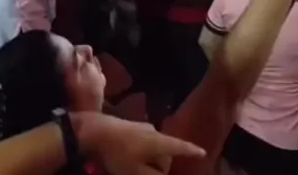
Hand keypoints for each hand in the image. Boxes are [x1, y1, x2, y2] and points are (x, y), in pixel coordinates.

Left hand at [75, 112, 204, 174]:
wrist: (95, 131)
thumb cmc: (118, 154)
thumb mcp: (136, 172)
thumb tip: (164, 174)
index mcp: (159, 142)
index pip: (180, 147)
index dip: (191, 151)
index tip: (203, 152)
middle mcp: (154, 131)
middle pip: (165, 153)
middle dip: (160, 167)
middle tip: (145, 174)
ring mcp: (142, 127)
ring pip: (153, 148)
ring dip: (149, 161)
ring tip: (134, 169)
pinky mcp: (131, 127)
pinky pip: (143, 144)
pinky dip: (141, 154)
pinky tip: (128, 160)